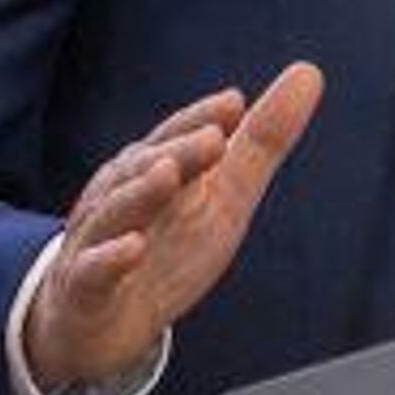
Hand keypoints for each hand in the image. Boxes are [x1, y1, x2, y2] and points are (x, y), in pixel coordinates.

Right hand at [23, 61, 323, 393]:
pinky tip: (133, 249)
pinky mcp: (84, 289)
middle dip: (180, 150)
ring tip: (168, 173)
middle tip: (214, 137)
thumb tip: (309, 71)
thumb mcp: (227, 194)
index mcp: (155, 167)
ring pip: (117, 211)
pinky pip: (93, 271)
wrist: (104, 322)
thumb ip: (263, 140)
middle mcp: (122, 195)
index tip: (235, 103)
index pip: (178, 136)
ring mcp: (98, 240)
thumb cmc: (170, 244)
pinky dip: (110, 258)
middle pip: (149, 166)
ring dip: (141, 192)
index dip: (203, 119)